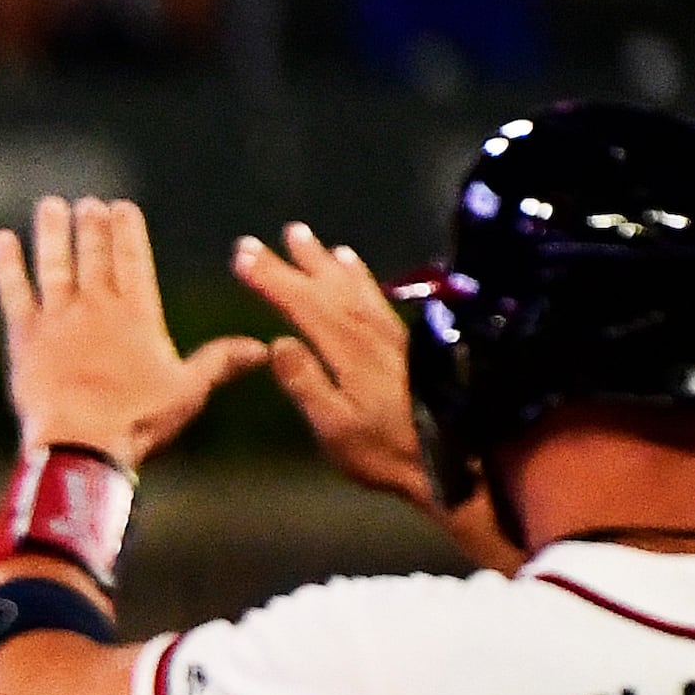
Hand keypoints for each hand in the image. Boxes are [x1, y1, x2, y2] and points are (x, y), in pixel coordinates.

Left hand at [0, 196, 263, 467]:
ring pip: (55, 263)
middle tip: (88, 203)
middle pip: (94, 254)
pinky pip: (13, 290)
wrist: (80, 443)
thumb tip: (263, 347)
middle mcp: (97, 306)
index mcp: (138, 314)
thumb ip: (220, 361)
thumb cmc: (138, 420)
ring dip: (52, 232)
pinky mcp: (24, 335)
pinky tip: (2, 239)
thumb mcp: (188, 391)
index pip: (134, 259)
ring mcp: (58, 317)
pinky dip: (7, 264)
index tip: (123, 206)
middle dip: (92, 225)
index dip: (128, 231)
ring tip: (51, 205)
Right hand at [228, 223, 431, 508]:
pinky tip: (351, 262)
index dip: (272, 279)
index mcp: (348, 351)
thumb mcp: (336, 429)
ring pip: (351, 285)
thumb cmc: (385, 452)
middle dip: (288, 264)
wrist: (453, 459)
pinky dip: (358, 274)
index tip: (242, 256)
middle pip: (324, 288)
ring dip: (323, 260)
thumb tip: (279, 343)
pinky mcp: (404, 340)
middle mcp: (370, 332)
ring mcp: (390, 333)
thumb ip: (307, 385)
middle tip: (254, 242)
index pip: (303, 305)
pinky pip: (374, 294)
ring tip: (300, 235)